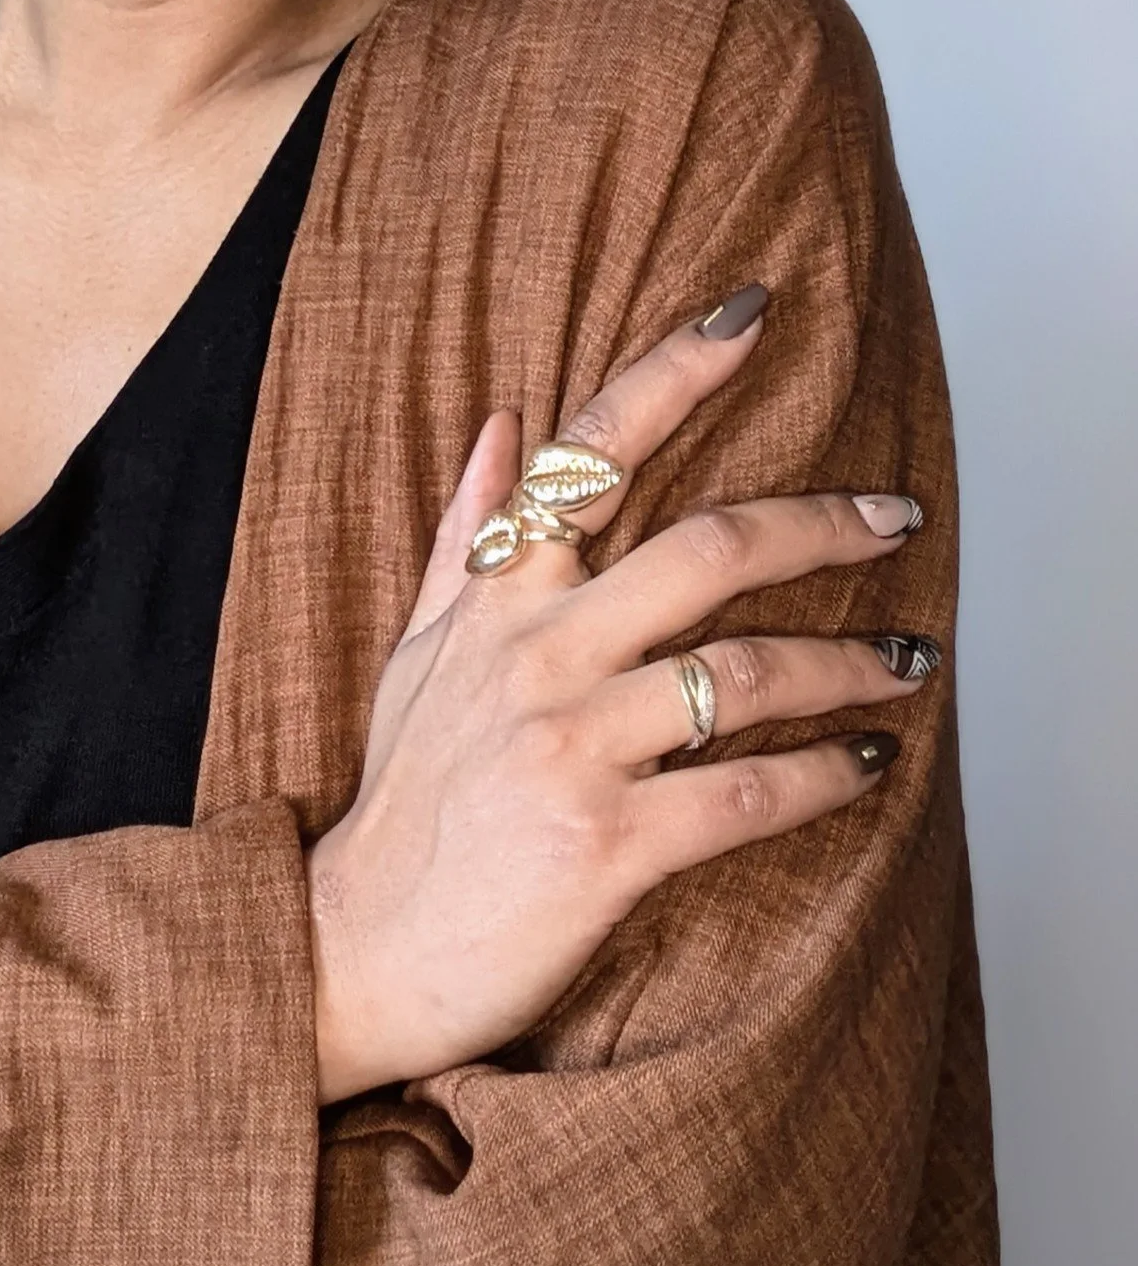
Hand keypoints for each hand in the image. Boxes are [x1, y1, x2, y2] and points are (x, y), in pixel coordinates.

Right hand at [306, 296, 935, 1101]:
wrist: (356, 951)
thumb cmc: (403, 806)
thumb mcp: (418, 655)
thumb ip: (468, 536)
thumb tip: (505, 420)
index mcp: (498, 599)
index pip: (589, 453)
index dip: (674, 372)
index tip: (749, 314)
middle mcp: (537, 654)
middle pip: (708, 549)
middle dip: (823, 523)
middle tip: (897, 516)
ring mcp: (571, 746)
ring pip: (746, 673)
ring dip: (849, 663)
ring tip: (909, 663)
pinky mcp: (605, 844)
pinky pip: (747, 791)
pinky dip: (824, 774)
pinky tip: (865, 765)